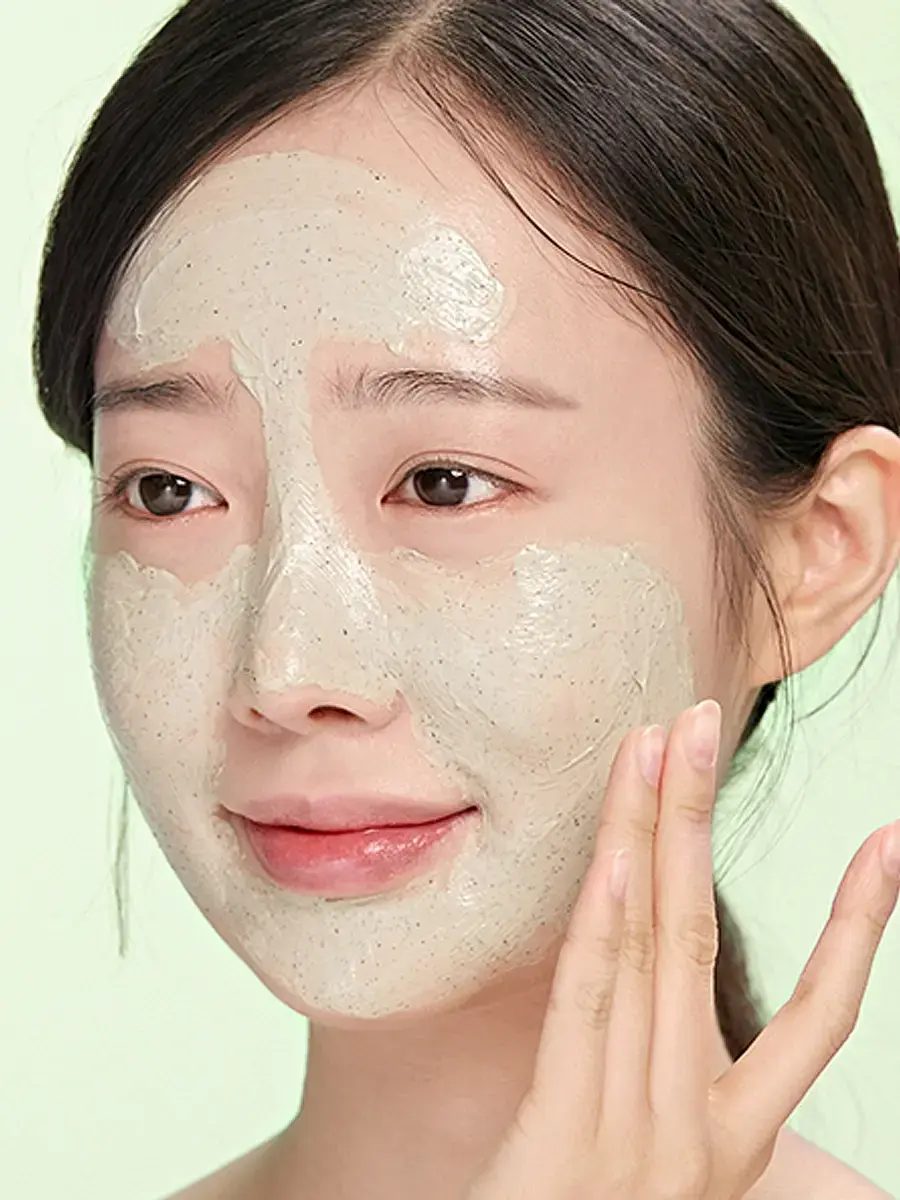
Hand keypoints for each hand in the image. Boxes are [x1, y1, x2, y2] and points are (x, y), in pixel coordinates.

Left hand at [466, 700, 899, 1198]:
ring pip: (652, 948)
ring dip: (657, 833)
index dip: (861, 926)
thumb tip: (666, 976)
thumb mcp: (662, 1170)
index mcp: (734, 1138)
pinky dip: (605, 922)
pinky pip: (589, 1008)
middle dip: (707, 819)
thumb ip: (672, 1086)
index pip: (822, 1017)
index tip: (891, 842)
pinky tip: (617, 849)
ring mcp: (634, 1132)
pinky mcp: (562, 1139)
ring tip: (665, 741)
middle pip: (708, 939)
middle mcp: (699, 1129)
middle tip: (709, 719)